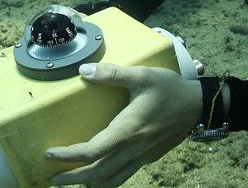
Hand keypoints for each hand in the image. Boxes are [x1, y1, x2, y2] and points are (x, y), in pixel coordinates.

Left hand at [47, 63, 201, 186]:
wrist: (198, 105)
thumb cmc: (169, 89)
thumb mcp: (142, 76)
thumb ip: (112, 74)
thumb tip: (83, 71)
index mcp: (128, 130)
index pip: (92, 151)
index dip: (68, 156)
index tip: (49, 154)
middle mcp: (133, 149)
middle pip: (97, 174)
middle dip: (72, 179)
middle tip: (51, 179)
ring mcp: (142, 156)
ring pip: (111, 181)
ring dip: (88, 184)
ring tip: (71, 181)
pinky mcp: (148, 158)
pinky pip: (123, 176)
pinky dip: (106, 181)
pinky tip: (98, 175)